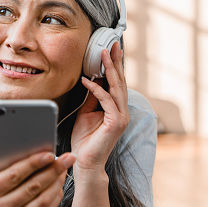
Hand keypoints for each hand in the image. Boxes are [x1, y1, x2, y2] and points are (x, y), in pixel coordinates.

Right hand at [0, 142, 74, 206]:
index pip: (14, 175)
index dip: (33, 163)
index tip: (49, 154)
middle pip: (32, 186)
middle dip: (53, 170)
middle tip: (67, 158)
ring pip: (41, 201)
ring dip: (56, 184)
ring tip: (64, 171)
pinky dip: (54, 199)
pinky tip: (57, 187)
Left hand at [71, 42, 128, 177]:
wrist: (85, 162)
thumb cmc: (85, 140)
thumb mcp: (86, 113)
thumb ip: (91, 98)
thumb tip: (92, 80)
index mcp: (117, 109)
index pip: (117, 83)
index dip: (114, 66)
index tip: (110, 50)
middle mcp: (122, 111)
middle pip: (120, 82)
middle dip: (116, 62)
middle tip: (112, 44)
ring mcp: (121, 117)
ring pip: (116, 88)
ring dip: (109, 70)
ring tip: (103, 54)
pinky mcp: (116, 123)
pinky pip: (106, 100)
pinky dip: (96, 89)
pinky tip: (88, 80)